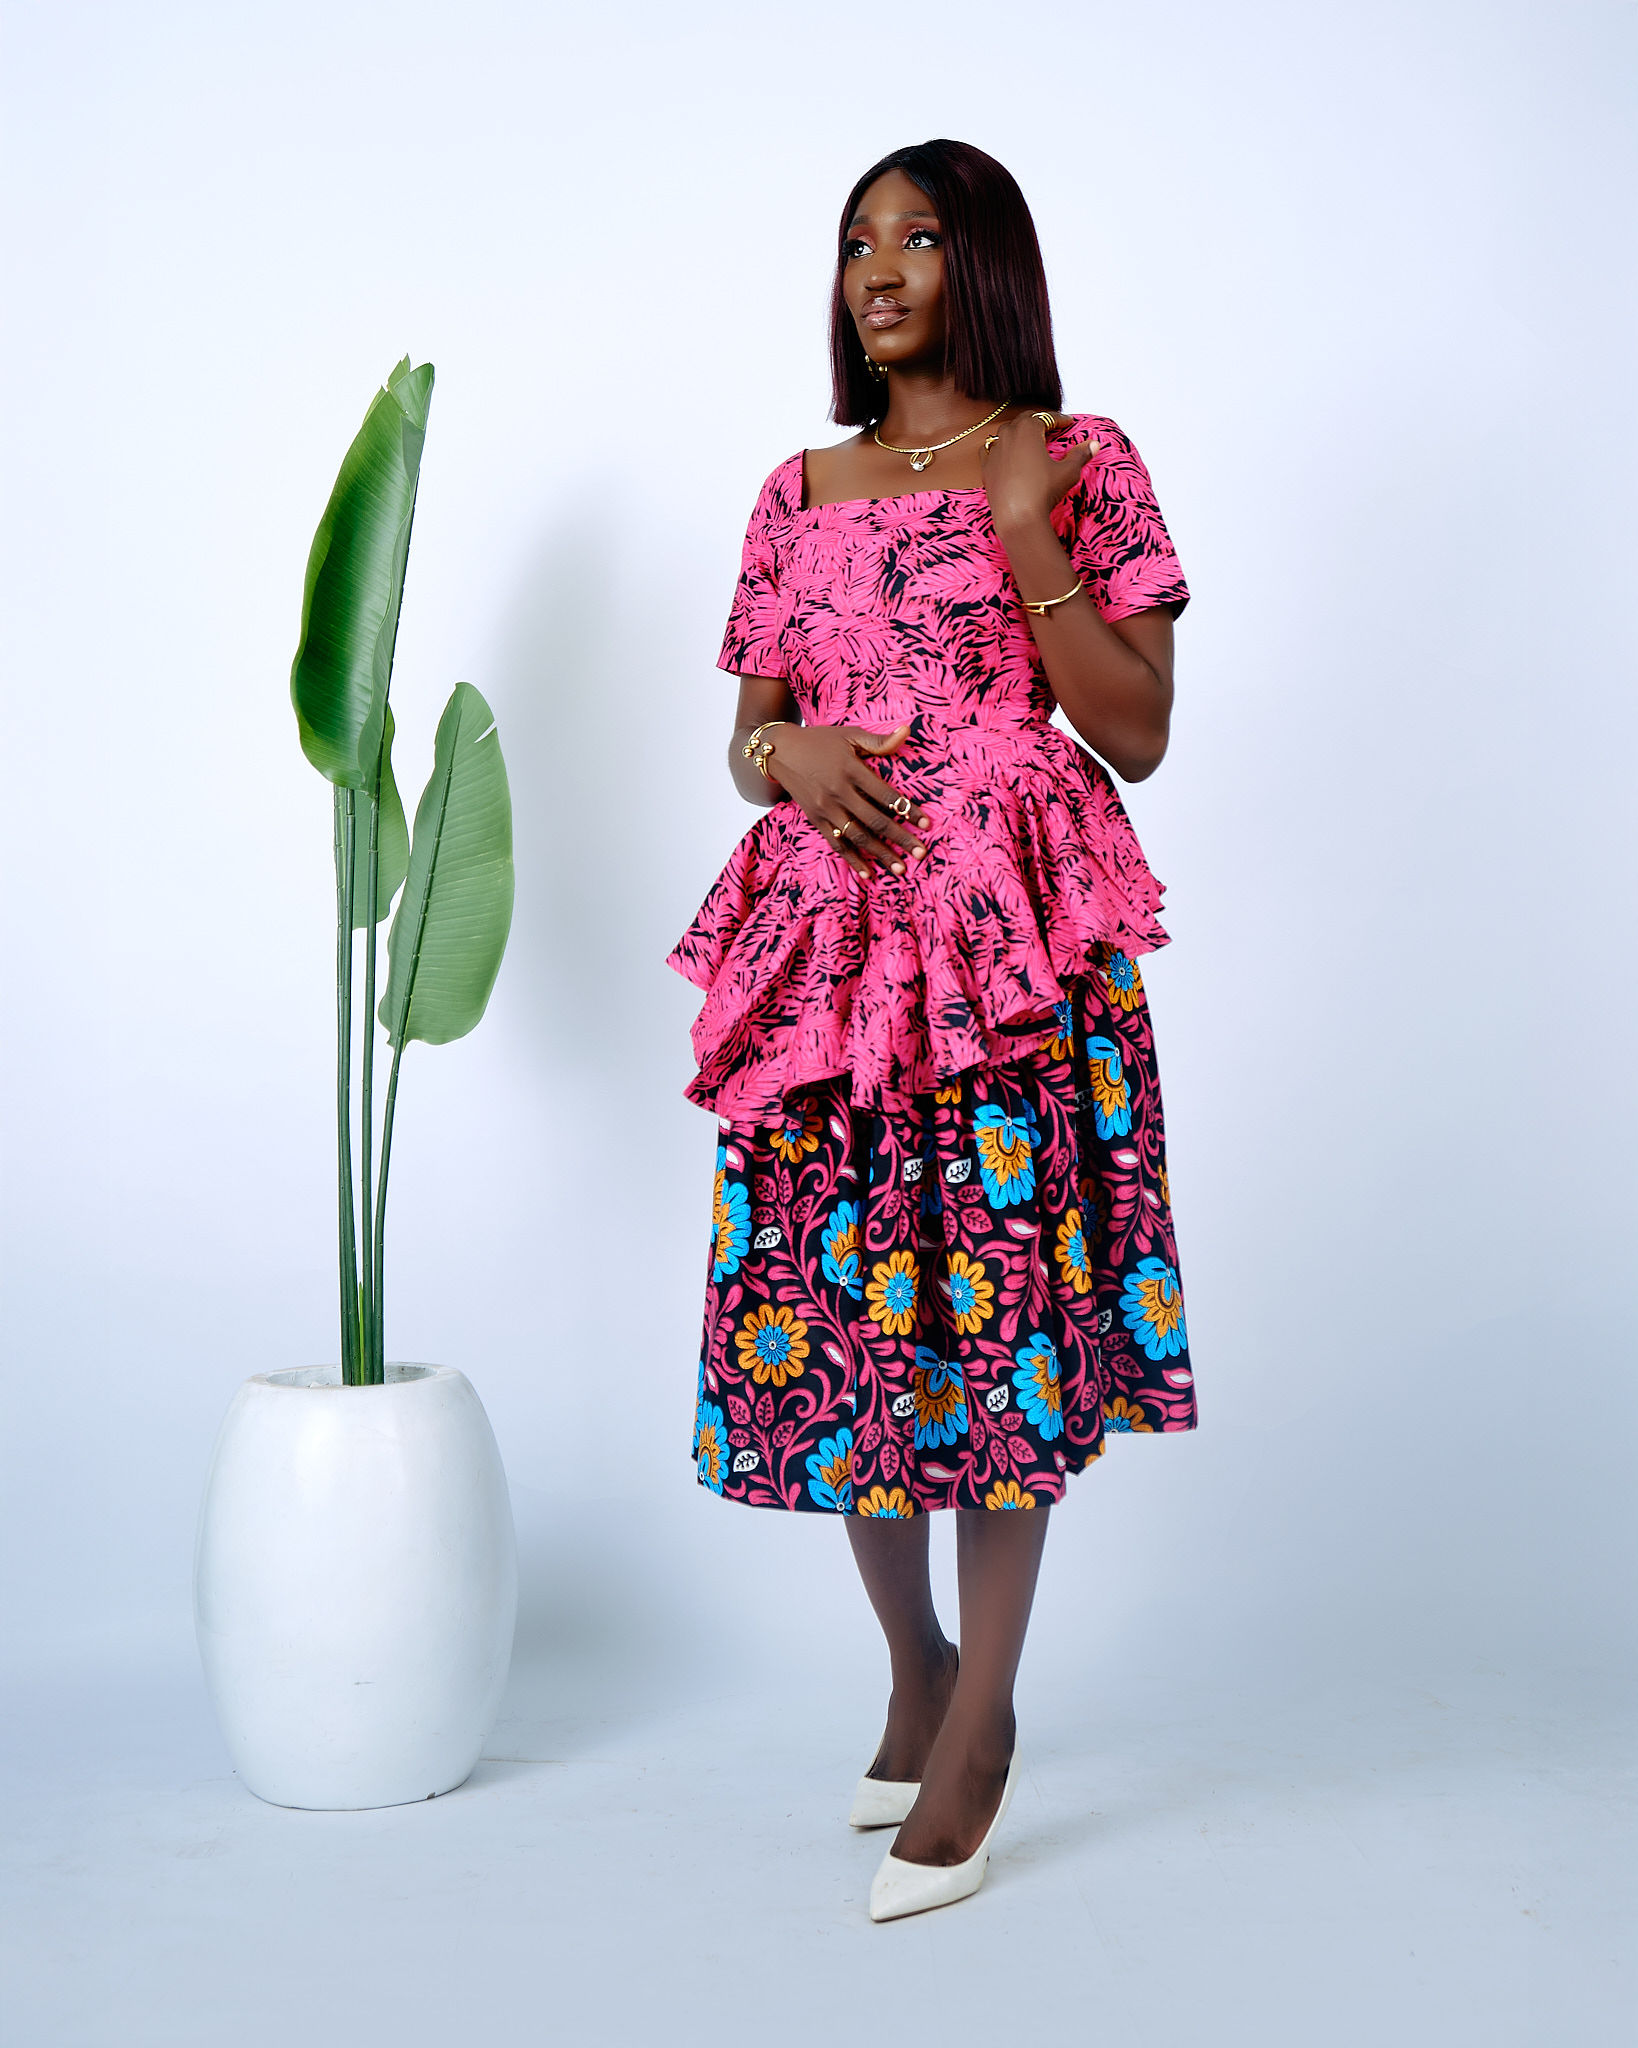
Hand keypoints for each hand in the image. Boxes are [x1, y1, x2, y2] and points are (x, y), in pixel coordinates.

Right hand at [764, 723, 931, 879]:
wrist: (780, 752)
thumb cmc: (820, 741)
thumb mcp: (849, 735)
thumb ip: (878, 741)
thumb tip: (907, 731)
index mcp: (851, 770)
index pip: (886, 795)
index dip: (908, 810)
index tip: (927, 824)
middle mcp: (839, 792)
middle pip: (875, 821)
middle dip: (900, 839)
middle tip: (921, 853)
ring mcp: (826, 809)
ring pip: (858, 837)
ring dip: (880, 855)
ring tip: (901, 869)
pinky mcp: (816, 820)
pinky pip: (836, 844)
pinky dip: (852, 860)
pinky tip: (868, 874)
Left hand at [980, 411, 1098, 531]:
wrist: (1017, 517)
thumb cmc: (1044, 491)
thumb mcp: (1068, 471)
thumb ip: (1080, 455)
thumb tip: (1094, 444)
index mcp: (1028, 429)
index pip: (1046, 417)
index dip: (1059, 419)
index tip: (1068, 422)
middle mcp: (1008, 435)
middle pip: (1024, 420)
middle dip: (1038, 421)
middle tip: (1051, 427)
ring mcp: (994, 451)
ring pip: (1005, 432)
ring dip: (1017, 432)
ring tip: (1029, 439)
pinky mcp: (986, 468)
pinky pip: (989, 450)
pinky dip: (998, 447)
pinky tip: (1004, 452)